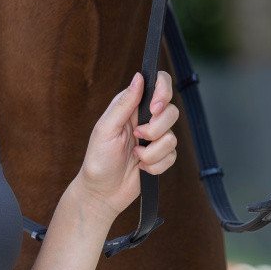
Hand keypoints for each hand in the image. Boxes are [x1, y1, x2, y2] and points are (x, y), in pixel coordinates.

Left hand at [77, 70, 178, 221]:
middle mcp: (146, 119)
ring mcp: (155, 138)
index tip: (154, 109)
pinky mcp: (161, 157)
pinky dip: (156, 165)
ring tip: (135, 157)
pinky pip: (172, 156)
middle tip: (137, 137)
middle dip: (155, 129)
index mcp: (132, 106)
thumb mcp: (106, 128)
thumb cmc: (98, 159)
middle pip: (171, 111)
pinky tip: (141, 168)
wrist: (102, 193)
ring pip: (173, 137)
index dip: (164, 91)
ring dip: (153, 152)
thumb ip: (124, 103)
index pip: (159, 84)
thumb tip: (139, 76)